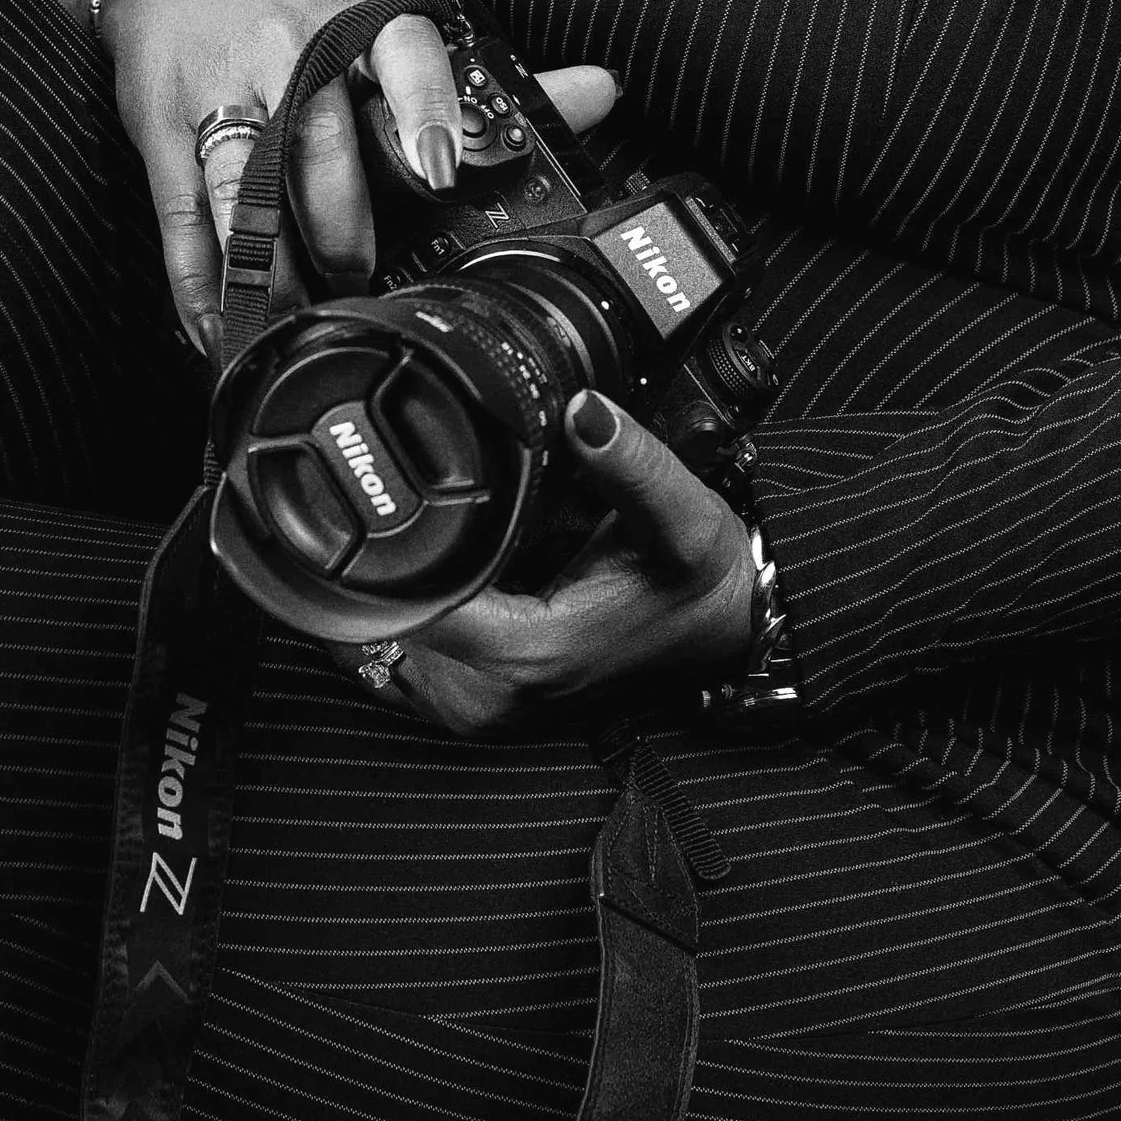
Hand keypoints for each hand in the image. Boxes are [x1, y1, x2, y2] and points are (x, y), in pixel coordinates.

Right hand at [97, 0, 615, 360]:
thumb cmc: (292, 21)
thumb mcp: (377, 34)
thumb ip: (484, 78)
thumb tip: (606, 92)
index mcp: (353, 27)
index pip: (402, 53)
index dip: (425, 107)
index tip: (443, 167)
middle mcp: (286, 52)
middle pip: (313, 142)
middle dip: (338, 220)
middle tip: (358, 275)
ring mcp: (218, 95)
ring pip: (241, 190)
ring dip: (270, 264)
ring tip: (296, 314)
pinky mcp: (161, 136)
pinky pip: (182, 223)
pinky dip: (200, 286)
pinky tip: (218, 329)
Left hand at [390, 391, 753, 736]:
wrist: (727, 635)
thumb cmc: (701, 583)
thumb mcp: (681, 515)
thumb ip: (630, 463)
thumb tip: (585, 409)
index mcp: (526, 653)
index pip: (410, 600)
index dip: (401, 547)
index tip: (410, 500)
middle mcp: (492, 696)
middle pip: (393, 613)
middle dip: (416, 557)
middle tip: (467, 516)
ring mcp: (481, 711)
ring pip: (395, 634)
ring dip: (424, 585)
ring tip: (482, 550)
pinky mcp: (480, 710)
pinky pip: (412, 657)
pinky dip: (432, 614)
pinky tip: (477, 584)